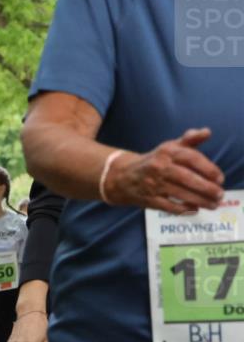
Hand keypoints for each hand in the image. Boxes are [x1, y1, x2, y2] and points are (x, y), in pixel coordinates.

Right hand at [105, 128, 224, 212]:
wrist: (122, 176)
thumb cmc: (154, 161)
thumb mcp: (169, 147)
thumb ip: (190, 139)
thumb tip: (207, 132)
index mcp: (167, 152)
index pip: (191, 158)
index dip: (207, 168)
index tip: (220, 178)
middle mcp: (159, 167)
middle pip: (186, 178)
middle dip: (206, 187)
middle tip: (219, 194)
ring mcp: (153, 184)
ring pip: (180, 193)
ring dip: (199, 200)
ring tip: (213, 204)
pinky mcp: (149, 199)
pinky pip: (168, 206)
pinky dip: (183, 209)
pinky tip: (195, 209)